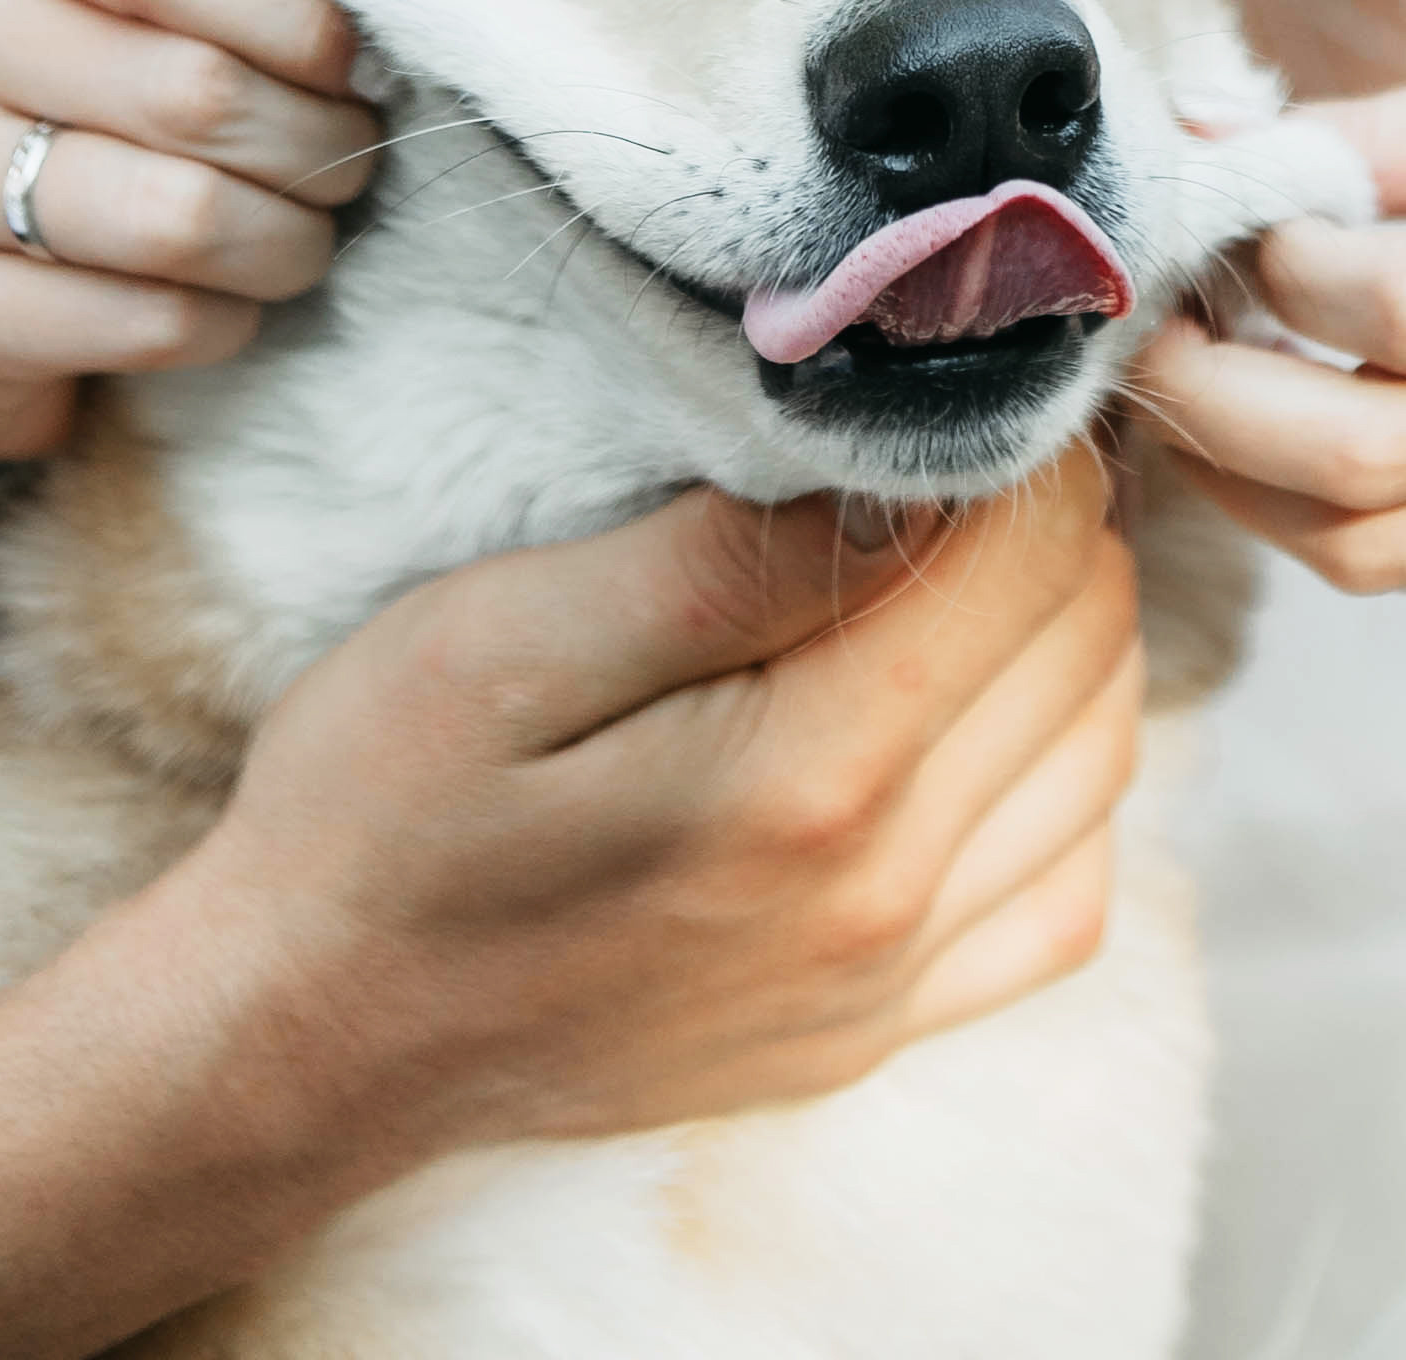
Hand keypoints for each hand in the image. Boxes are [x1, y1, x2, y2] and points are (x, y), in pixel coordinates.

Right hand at [0, 0, 374, 479]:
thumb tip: (386, 7)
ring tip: (304, 231)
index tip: (349, 58)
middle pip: (194, 91)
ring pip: (176, 217)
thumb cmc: (88, 76)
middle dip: (317, 139)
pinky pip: (143, 320)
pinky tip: (226, 298)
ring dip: (286, 239)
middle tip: (347, 156)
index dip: (293, 12)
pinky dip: (223, 319)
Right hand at [182, 443, 1140, 1162]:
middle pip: (1084, 640)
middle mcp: (879, 896)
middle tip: (980, 434)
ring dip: (1076, 629)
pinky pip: (1066, 892)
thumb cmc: (384, 805)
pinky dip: (1063, 780)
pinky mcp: (872, 1032)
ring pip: (1099, 754)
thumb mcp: (510, 637)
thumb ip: (723, 560)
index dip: (1024, 435)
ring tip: (987, 547)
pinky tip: (983, 714)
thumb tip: (901, 469)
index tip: (966, 368)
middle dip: (1061, 514)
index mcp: (804, 778)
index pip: (1029, 552)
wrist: (306, 1037)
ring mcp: (886, 983)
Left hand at [1134, 42, 1405, 610]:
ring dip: (1237, 479)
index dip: (1275, 271)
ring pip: (1374, 545)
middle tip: (1146, 322)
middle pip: (1366, 451)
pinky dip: (1317, 518)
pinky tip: (1274, 436)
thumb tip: (1229, 143)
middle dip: (1206, 398)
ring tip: (1185, 385)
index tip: (1225, 213)